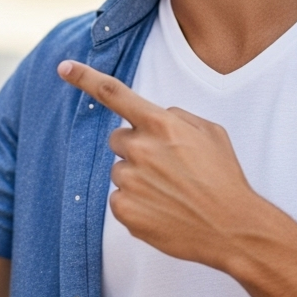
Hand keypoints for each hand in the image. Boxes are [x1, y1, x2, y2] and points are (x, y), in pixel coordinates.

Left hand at [57, 59, 272, 270]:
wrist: (233, 228)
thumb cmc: (224, 178)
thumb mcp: (210, 133)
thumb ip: (176, 117)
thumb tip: (156, 117)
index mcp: (161, 124)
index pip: (114, 93)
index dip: (85, 78)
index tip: (63, 67)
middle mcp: (140, 148)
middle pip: (117, 139)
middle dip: (135, 148)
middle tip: (166, 168)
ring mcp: (130, 180)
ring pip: (120, 172)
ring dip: (138, 179)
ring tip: (171, 193)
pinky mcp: (124, 209)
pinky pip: (119, 199)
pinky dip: (136, 205)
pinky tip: (163, 211)